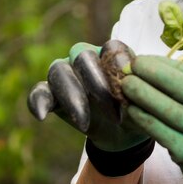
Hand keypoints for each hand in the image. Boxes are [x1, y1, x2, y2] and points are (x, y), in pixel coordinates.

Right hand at [27, 41, 152, 175]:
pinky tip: (43, 116)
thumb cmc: (136, 114)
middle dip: (95, 82)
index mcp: (112, 54)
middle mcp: (86, 57)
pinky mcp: (51, 93)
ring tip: (84, 123)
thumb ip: (139, 95)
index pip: (111, 47)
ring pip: (59, 70)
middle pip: (81, 54)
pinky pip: (39, 91)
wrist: (122, 137)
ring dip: (71, 96)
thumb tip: (134, 89)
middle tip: (111, 112)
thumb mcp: (144, 107)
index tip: (129, 91)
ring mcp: (66, 73)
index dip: (119, 66)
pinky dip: (38, 101)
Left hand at [121, 56, 182, 183]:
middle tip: (132, 67)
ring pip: (171, 111)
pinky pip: (162, 133)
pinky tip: (131, 110)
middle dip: (154, 75)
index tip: (144, 60)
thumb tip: (154, 67)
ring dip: (145, 95)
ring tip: (127, 85)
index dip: (165, 65)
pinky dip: (145, 120)